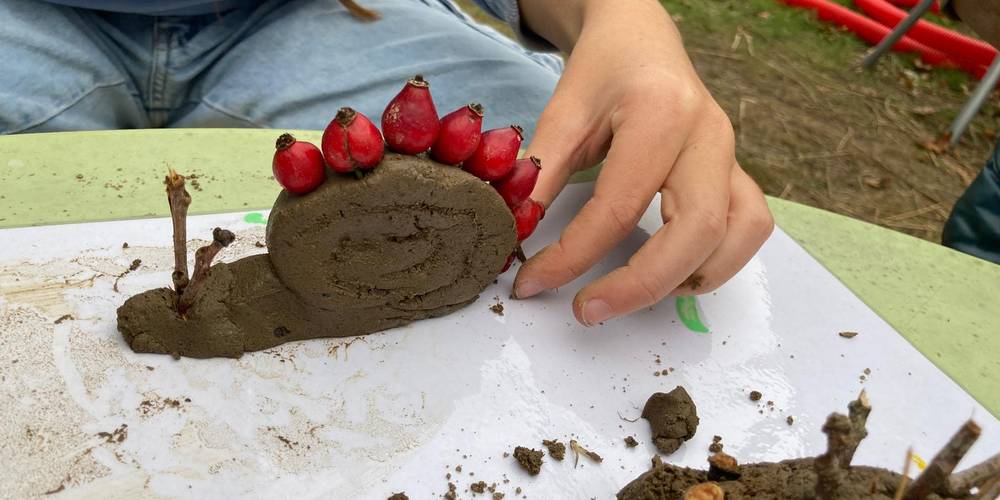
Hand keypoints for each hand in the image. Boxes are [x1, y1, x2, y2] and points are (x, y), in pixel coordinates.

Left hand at [514, 0, 773, 325]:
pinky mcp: (736, 172)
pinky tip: (672, 272)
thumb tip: (518, 236)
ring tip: (631, 293)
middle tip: (585, 309)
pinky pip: (749, 228)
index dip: (572, 256)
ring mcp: (731, 155)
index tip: (533, 282)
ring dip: (688, 278)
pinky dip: (717, 263)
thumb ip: (539, 174)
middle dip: (639, 286)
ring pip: (738, 236)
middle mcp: (708, 136)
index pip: (619, 207)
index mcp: (660, 114)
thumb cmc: (604, 69)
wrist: (642, 38)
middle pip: (697, 232)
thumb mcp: (561, 112)